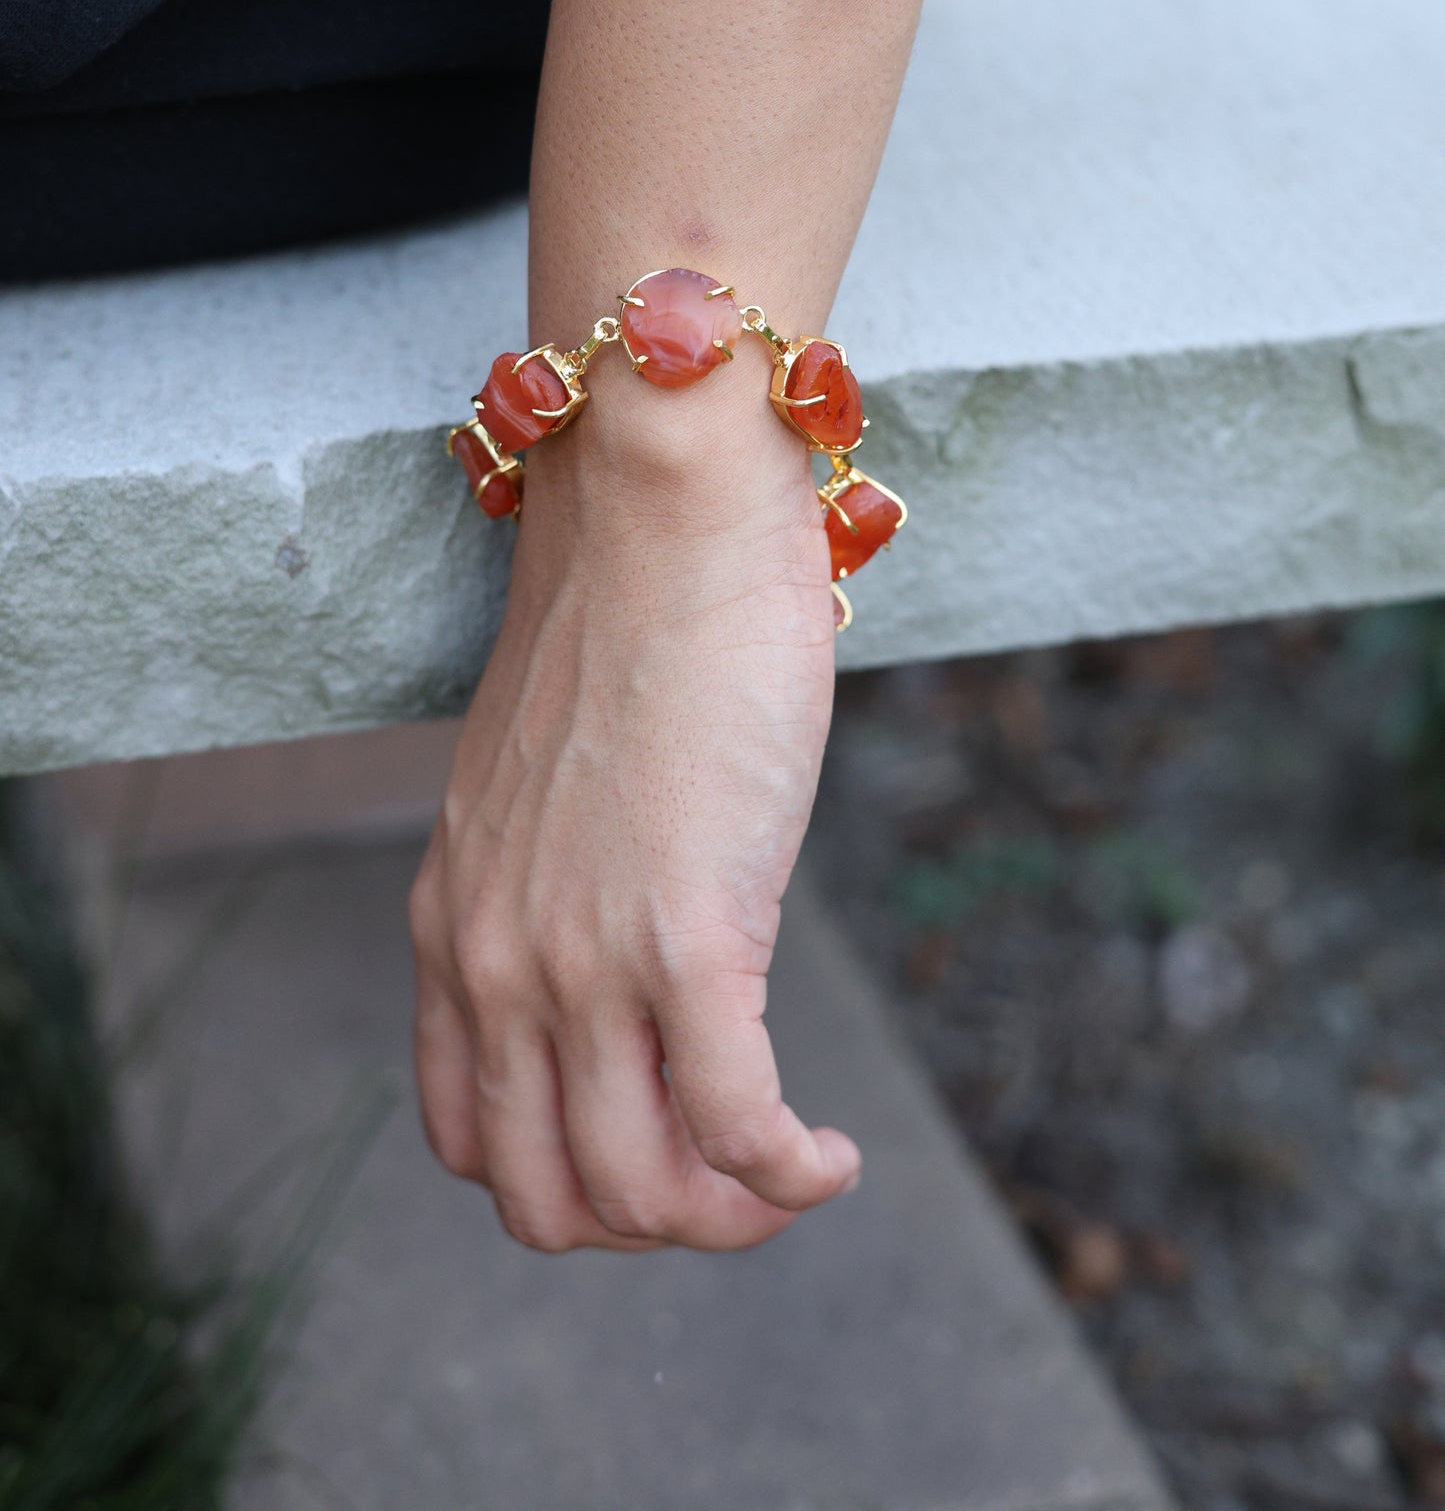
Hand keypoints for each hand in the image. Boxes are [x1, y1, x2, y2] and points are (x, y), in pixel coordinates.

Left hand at [408, 363, 861, 1250]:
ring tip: (794, 1172)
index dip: (572, 1185)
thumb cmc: (634, 624)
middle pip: (549, 1201)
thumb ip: (563, 888)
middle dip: (654, 1229)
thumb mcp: (554, 787)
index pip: (471, 1140)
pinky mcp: (686, 938)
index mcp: (451, 923)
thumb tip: (649, 965)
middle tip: (738, 1184)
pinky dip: (793, 1176)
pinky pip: (739, 1132)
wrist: (664, 515)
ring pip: (643, 1193)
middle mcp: (494, 961)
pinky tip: (831, 1156)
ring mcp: (580, 960)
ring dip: (732, 1219)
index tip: (662, 1148)